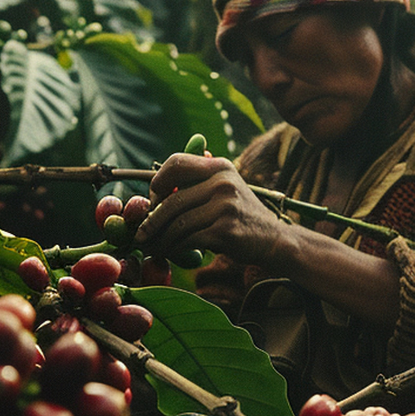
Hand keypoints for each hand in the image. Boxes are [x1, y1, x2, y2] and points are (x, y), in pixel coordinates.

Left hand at [134, 153, 283, 266]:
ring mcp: (225, 206)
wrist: (273, 240)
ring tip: (151, 246)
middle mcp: (222, 182)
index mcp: (219, 166)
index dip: (157, 181)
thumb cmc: (241, 215)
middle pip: (172, 199)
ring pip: (177, 223)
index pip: (176, 163)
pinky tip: (169, 252)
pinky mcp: (226, 230)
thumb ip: (197, 181)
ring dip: (159, 239)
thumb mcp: (225, 188)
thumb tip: (157, 183)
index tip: (152, 201)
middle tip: (141, 233)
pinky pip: (187, 240)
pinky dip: (173, 249)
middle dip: (152, 220)